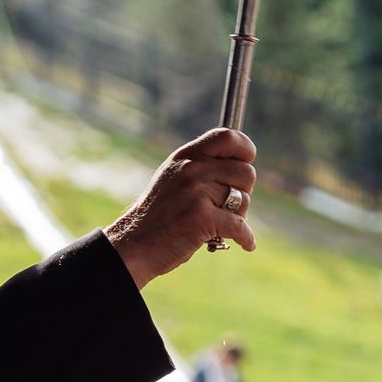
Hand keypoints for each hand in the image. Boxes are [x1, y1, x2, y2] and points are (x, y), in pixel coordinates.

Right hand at [105, 128, 257, 287]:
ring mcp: (197, 192)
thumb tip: (241, 165)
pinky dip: (246, 238)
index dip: (245, 149)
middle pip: (246, 172)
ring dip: (240, 216)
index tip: (246, 162)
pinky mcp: (202, 217)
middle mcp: (192, 169)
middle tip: (229, 205)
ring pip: (244, 200)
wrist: (134, 244)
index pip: (228, 137)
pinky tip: (246, 244)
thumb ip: (201, 167)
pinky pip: (240, 226)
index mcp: (186, 156)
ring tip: (221, 224)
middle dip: (244, 192)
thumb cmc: (159, 216)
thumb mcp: (174, 179)